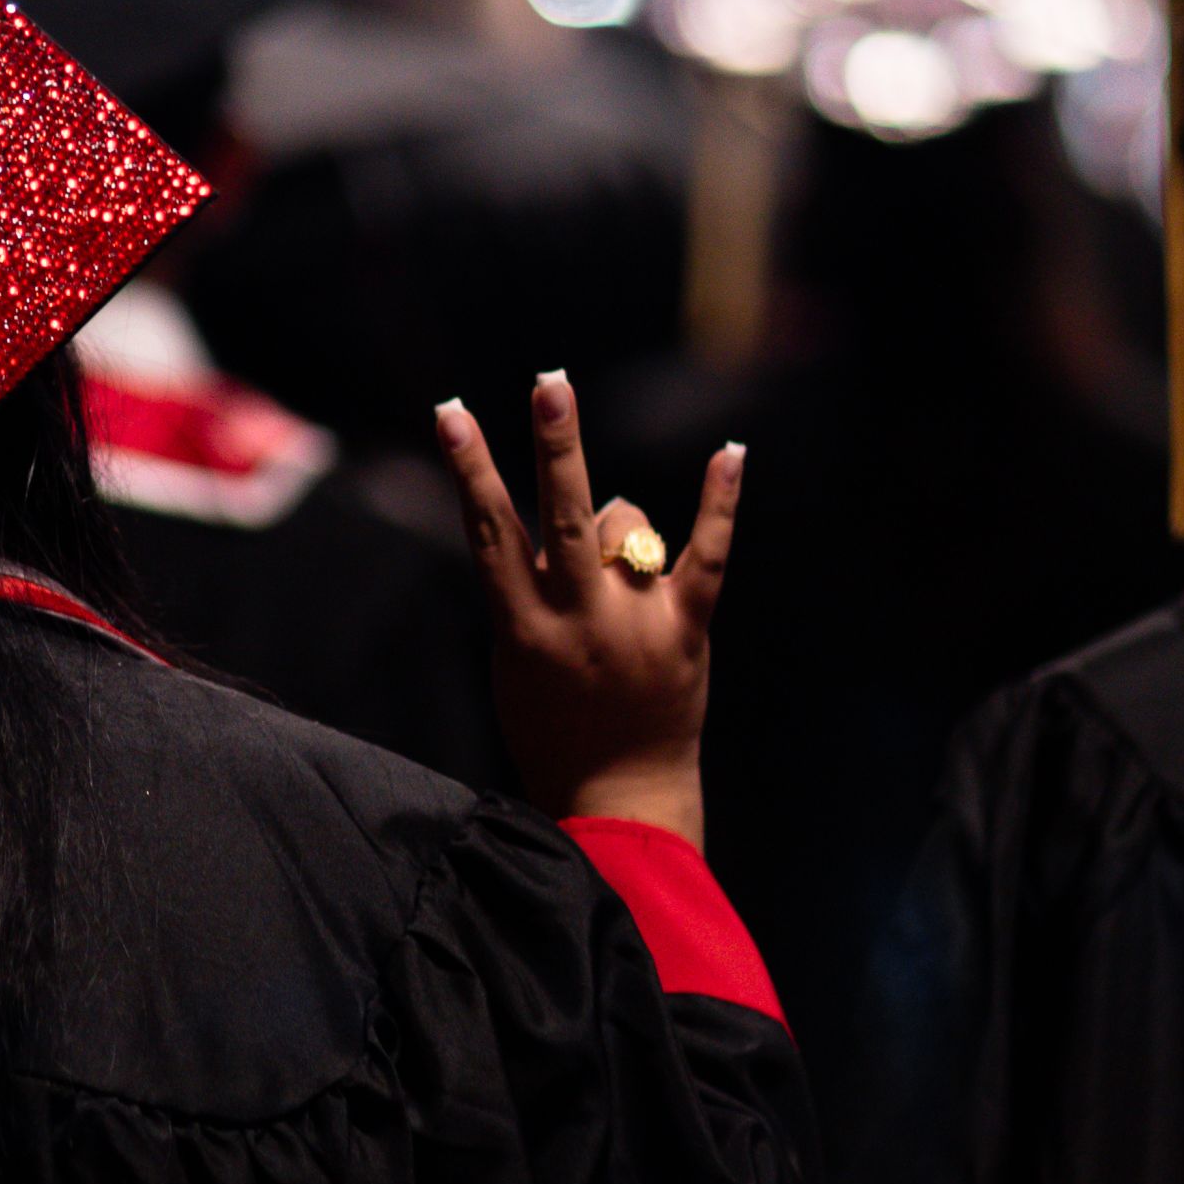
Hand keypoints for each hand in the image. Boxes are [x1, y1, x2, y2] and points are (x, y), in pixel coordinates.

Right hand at [435, 372, 741, 848]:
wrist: (619, 800)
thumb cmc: (552, 728)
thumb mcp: (512, 661)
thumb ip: (532, 587)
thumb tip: (590, 507)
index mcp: (522, 627)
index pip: (489, 530)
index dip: (469, 467)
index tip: (452, 413)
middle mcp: (579, 618)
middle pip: (564, 513)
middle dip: (555, 444)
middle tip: (551, 383)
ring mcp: (637, 623)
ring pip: (627, 526)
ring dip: (619, 529)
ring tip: (614, 579)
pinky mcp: (688, 631)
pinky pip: (709, 556)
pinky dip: (720, 504)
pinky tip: (730, 452)